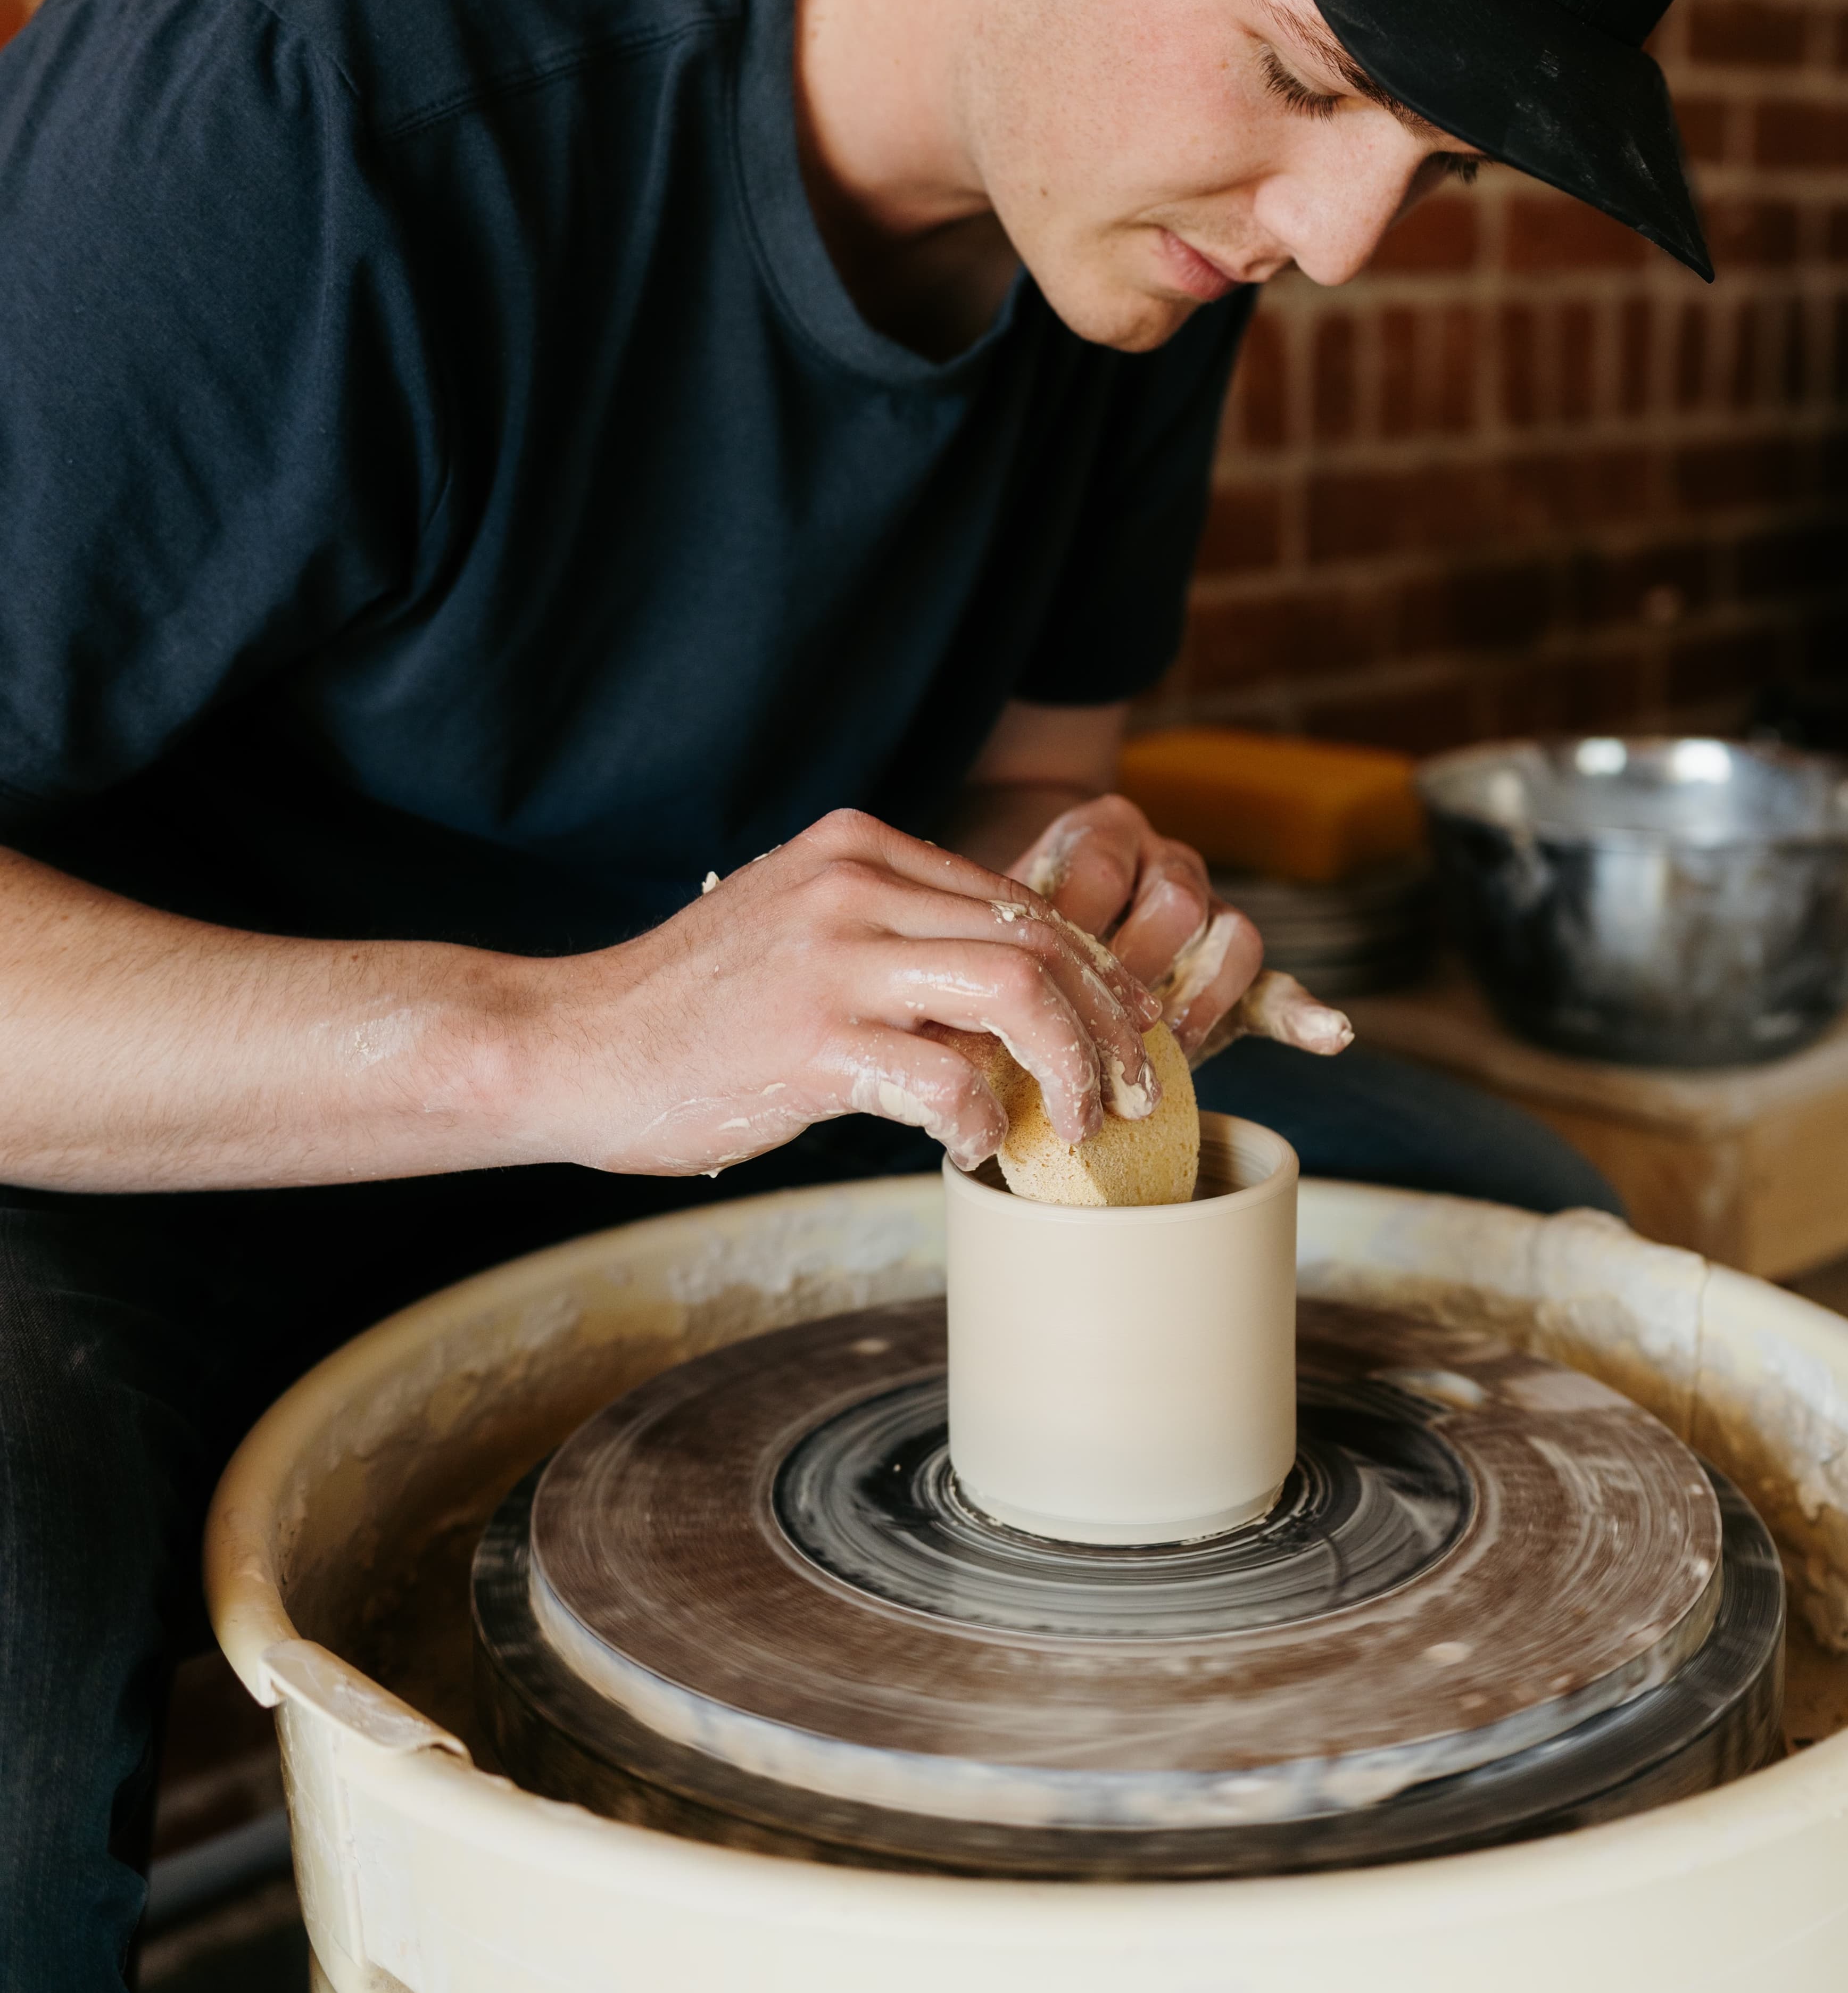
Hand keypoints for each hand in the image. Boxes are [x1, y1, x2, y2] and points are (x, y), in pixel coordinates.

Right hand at [525, 810, 1161, 1178]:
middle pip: (1038, 938)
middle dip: (1108, 1021)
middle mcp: (852, 883)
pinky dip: (982, 1118)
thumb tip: (1007, 1005)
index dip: (1092, 972)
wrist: (570, 1044)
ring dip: (1070, 1064)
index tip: (1125, 1032)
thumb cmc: (689, 1010)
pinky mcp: (809, 1039)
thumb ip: (894, 942)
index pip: (1018, 900)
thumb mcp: (800, 934)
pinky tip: (976, 1145)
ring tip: (1078, 1121)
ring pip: (1015, 988)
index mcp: (858, 847)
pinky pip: (943, 1075)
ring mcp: (831, 958)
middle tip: (1132, 1088)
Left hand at [1005, 795, 1350, 1067]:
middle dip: (1141, 962)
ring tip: (1168, 1044)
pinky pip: (1277, 984)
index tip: (1047, 976)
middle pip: (1177, 895)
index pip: (1101, 866)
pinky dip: (1304, 1013)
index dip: (1076, 922)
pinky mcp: (1235, 973)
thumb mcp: (997, 927)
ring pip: (1232, 931)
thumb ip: (993, 958)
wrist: (1044, 939)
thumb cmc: (1010, 938)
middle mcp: (1163, 860)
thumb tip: (969, 1038)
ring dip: (1199, 995)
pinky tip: (1329, 1035)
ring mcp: (1208, 912)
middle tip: (1102, 1016)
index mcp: (1101, 834)